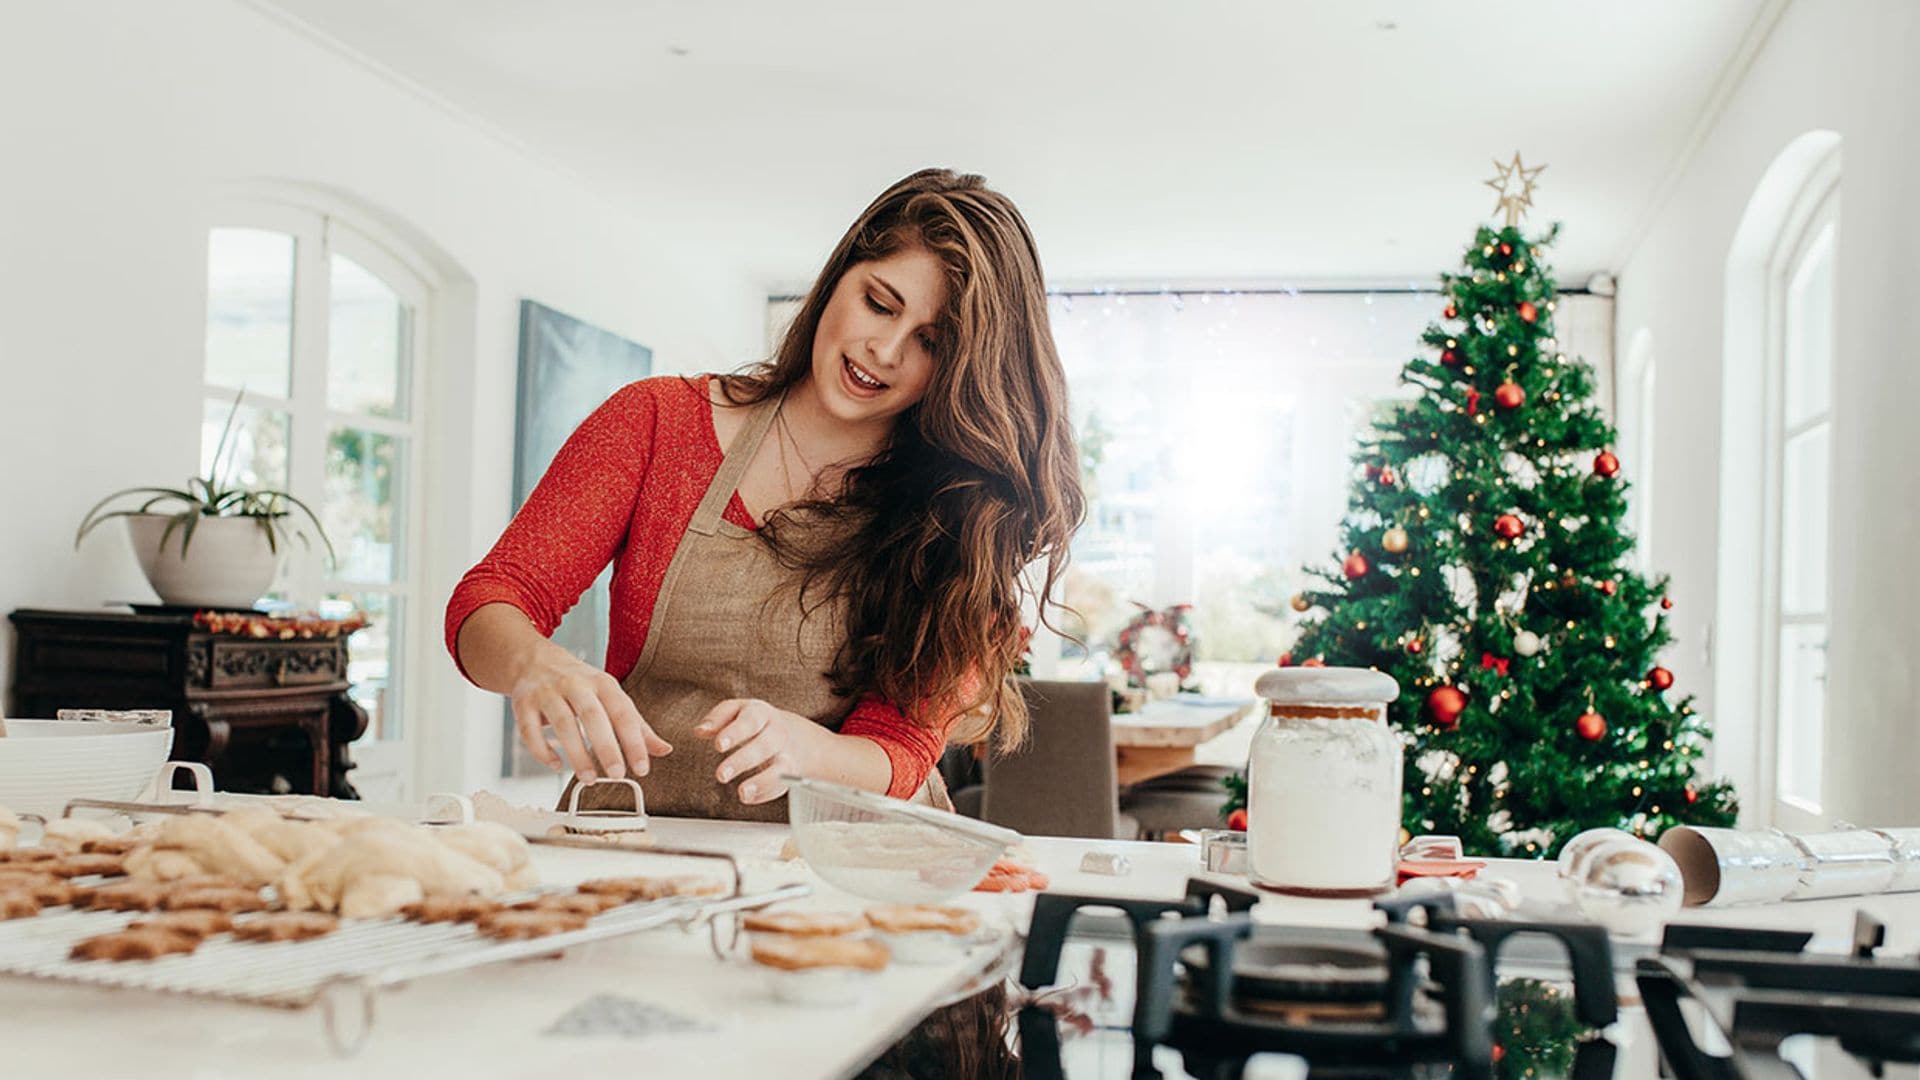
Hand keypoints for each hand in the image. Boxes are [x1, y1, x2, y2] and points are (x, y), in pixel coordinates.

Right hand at [509, 645, 671, 781]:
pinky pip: (529, 729)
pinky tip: (556, 765)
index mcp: (603, 684)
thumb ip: (637, 725)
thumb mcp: (611, 697)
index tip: (642, 767)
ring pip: (562, 723)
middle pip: (593, 715)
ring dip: (576, 753)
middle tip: (617, 774)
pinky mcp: (523, 702)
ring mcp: (547, 692)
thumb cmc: (579, 684)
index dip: (634, 741)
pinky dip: (541, 750)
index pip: (623, 713)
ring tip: (588, 777)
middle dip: (606, 746)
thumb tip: (664, 750)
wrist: (534, 660)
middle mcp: (575, 685)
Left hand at [693, 698, 837, 804]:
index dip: (735, 733)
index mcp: (761, 713)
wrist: (795, 734)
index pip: (750, 720)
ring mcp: (786, 754)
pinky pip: (782, 785)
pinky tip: (748, 797)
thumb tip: (700, 730)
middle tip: (721, 775)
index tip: (718, 745)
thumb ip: (718, 718)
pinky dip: (765, 793)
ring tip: (742, 792)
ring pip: (779, 768)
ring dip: (761, 781)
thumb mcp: (738, 711)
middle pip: (763, 746)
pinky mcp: (790, 774)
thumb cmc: (756, 722)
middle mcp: (776, 733)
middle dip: (742, 761)